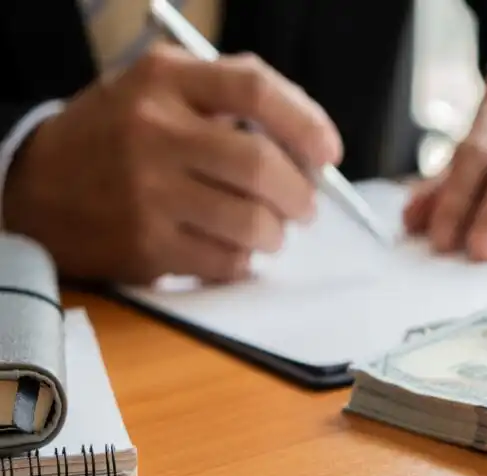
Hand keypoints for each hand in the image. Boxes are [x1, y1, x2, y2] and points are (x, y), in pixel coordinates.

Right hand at [3, 44, 340, 283]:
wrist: (36, 188)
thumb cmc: (117, 136)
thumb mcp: (159, 89)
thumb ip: (229, 99)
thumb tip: (310, 145)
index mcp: (163, 81)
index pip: (253, 90)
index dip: (306, 122)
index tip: (330, 153)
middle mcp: (153, 132)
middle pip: (262, 166)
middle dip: (300, 194)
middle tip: (304, 206)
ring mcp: (147, 193)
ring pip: (252, 223)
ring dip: (275, 233)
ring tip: (268, 230)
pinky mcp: (145, 246)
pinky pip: (227, 262)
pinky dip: (242, 261)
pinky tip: (229, 248)